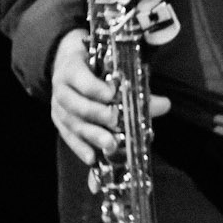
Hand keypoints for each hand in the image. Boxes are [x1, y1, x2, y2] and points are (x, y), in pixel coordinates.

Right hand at [50, 26, 170, 165]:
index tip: (112, 93)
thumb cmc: (95, 66)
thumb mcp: (109, 66)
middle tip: (115, 121)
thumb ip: (135, 85)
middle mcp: (61, 88)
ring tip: (109, 144)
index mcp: (71, 67)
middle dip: (97, 114)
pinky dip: (80, 148)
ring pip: (73, 123)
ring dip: (92, 135)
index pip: (81, 78)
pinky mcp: (60, 123)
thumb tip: (164, 105)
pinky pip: (68, 137)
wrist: (69, 64)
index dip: (96, 87)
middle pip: (76, 104)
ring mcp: (57, 107)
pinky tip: (91, 158)